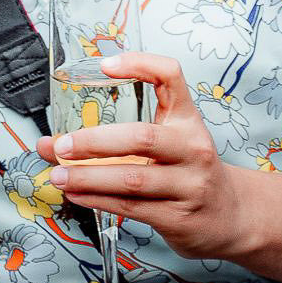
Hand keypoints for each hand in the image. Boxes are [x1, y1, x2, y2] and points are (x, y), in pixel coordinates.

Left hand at [40, 52, 248, 261]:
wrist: (231, 216)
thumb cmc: (187, 171)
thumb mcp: (168, 142)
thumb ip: (113, 138)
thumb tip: (49, 143)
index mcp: (187, 120)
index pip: (171, 77)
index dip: (140, 65)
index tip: (104, 65)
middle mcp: (192, 148)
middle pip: (141, 138)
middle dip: (94, 141)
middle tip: (61, 145)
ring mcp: (188, 185)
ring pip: (132, 179)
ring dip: (87, 177)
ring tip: (58, 175)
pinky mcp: (178, 217)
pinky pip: (131, 207)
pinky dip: (97, 200)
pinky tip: (76, 194)